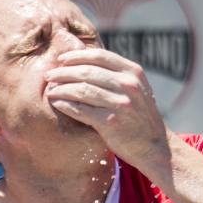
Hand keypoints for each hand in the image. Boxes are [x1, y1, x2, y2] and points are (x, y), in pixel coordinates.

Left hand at [43, 48, 169, 173]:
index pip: (100, 56)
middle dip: (64, 73)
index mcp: (133, 72)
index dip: (77, 56)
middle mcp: (129, 85)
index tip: (61, 60)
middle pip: (87, 72)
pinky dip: (66, 105)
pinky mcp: (111, 122)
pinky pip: (81, 110)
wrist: (153, 145)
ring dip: (61, 89)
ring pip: (82, 90)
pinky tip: (57, 103)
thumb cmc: (138, 116)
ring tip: (50, 90)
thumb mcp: (135, 88)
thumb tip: (82, 60)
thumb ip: (115, 74)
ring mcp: (121, 103)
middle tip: (49, 76)